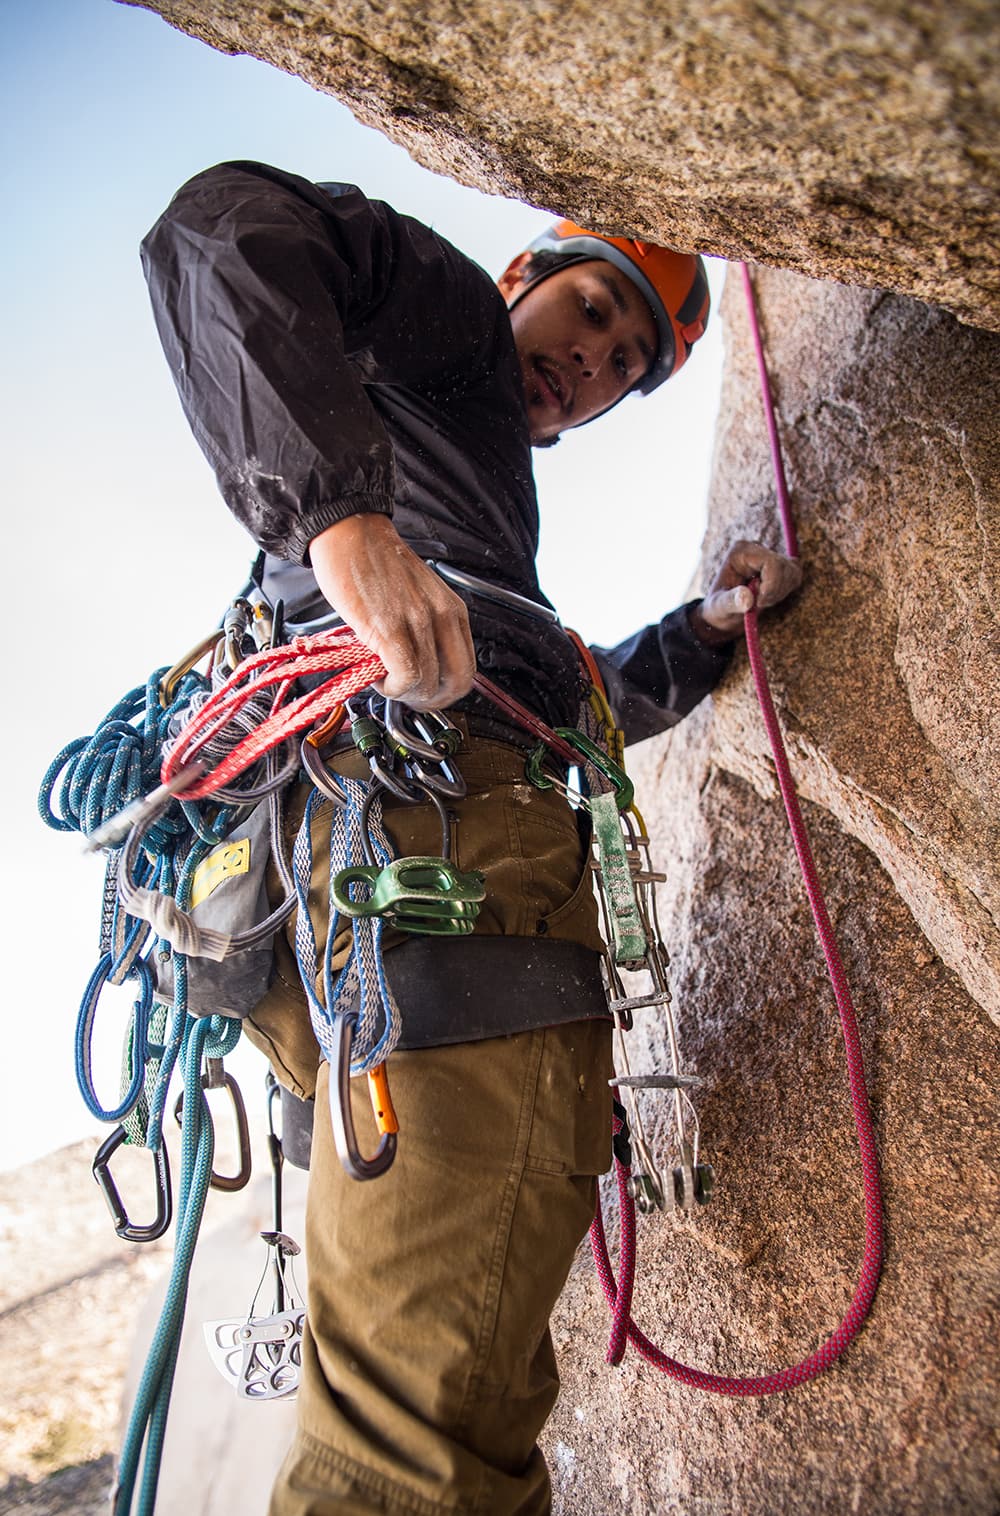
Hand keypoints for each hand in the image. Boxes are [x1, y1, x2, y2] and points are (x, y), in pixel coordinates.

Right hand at [309, 514, 475, 707]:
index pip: (467, 668)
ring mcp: (418, 623)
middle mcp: (442, 616)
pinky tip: (377, 677)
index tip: (426, 692)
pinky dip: (392, 687)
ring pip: (429, 683)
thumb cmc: (377, 562)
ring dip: (405, 693)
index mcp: (453, 610)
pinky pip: (406, 676)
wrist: (351, 534)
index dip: (447, 691)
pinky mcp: (390, 629)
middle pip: (457, 682)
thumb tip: (421, 666)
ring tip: (385, 681)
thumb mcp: (419, 595)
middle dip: (433, 700)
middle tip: (409, 697)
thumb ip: (427, 628)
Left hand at [690, 539, 802, 643]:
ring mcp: (768, 555)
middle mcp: (755, 548)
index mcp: (740, 552)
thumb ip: (732, 602)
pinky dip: (786, 590)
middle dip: (775, 591)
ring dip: (780, 592)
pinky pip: (795, 574)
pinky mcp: (778, 565)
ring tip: (761, 601)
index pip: (771, 562)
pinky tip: (770, 597)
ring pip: (792, 571)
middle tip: (758, 605)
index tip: (759, 602)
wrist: (722, 614)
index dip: (771, 585)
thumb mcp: (720, 608)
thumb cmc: (718, 610)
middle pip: (784, 566)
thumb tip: (747, 598)